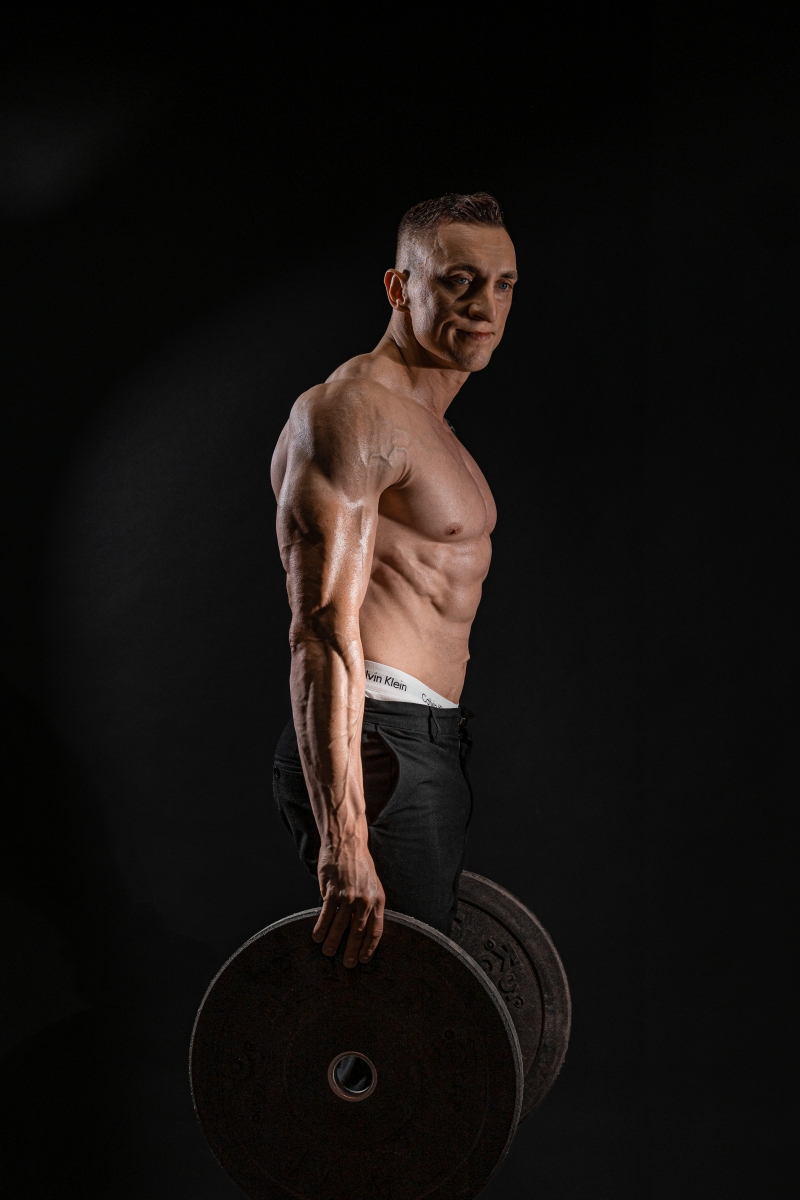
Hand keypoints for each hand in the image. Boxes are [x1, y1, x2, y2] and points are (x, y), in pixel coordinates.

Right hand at [313, 840, 384, 967]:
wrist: (347, 843)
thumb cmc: (359, 864)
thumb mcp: (372, 884)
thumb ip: (368, 904)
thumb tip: (359, 925)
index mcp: (378, 899)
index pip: (376, 930)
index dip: (369, 946)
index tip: (364, 959)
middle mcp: (365, 900)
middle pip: (358, 932)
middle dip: (352, 950)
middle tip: (347, 964)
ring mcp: (349, 896)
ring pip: (340, 926)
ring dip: (333, 942)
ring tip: (328, 952)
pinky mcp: (333, 891)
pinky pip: (326, 915)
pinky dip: (321, 928)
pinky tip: (317, 937)